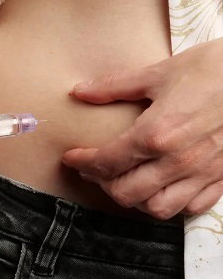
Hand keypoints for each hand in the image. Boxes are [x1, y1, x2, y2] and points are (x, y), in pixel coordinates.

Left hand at [63, 39, 222, 219]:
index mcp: (156, 133)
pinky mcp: (222, 178)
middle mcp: (178, 161)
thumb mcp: (157, 73)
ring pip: (157, 209)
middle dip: (102, 183)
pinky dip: (169, 203)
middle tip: (93, 168)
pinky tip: (160, 187)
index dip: (83, 162)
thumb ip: (113, 86)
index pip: (107, 161)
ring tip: (123, 180)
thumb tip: (79, 91)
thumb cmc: (209, 69)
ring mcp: (202, 174)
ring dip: (134, 199)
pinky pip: (190, 208)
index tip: (72, 157)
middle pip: (126, 193)